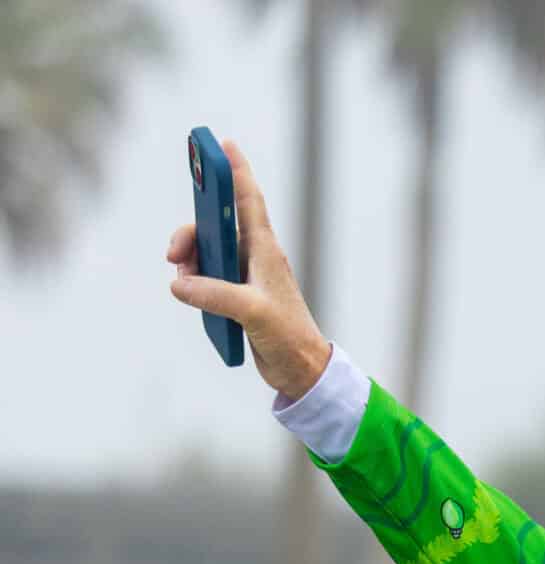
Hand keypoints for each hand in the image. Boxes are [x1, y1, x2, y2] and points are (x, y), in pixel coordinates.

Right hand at [165, 140, 332, 400]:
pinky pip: (205, 276)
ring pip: (205, 251)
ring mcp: (244, 275)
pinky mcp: (236, 295)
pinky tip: (191, 295)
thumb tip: (178, 283)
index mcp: (265, 250)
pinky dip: (193, 281)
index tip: (223, 143)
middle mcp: (254, 257)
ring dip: (188, 261)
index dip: (235, 170)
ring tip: (182, 279)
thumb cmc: (287, 336)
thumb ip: (215, 294)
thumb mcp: (251, 311)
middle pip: (213, 226)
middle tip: (174, 254)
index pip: (248, 199)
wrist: (300, 368)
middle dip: (189, 233)